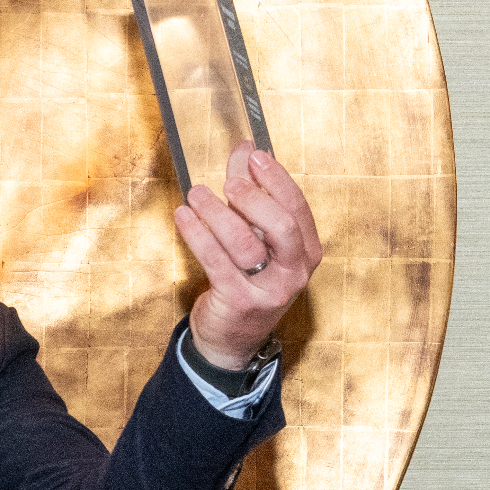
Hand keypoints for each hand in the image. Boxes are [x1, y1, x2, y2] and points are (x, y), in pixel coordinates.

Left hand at [172, 143, 322, 369]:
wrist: (231, 338)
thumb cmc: (246, 280)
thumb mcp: (256, 239)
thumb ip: (253, 195)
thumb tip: (247, 150)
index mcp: (306, 252)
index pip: (297, 208)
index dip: (277, 179)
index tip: (255, 156)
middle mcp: (293, 272)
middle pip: (281, 225)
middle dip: (253, 198)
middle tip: (228, 182)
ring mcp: (268, 289)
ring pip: (244, 243)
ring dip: (217, 213)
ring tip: (196, 194)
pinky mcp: (238, 300)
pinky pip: (216, 261)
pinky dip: (197, 234)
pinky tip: (183, 216)